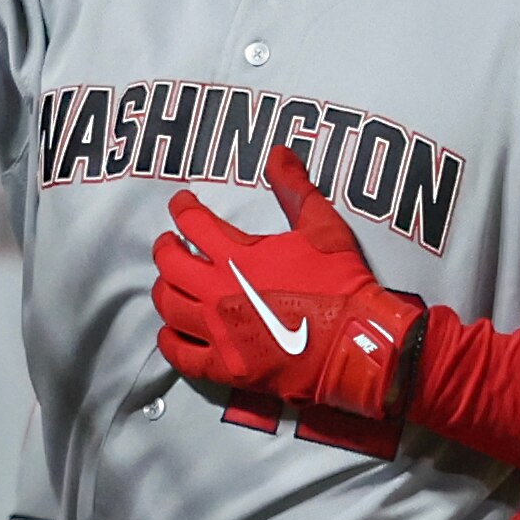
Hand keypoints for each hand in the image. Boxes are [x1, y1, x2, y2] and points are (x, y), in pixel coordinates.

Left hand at [152, 149, 423, 421]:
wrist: (356, 341)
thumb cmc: (341, 284)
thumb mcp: (322, 227)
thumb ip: (295, 188)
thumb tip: (278, 153)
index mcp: (238, 257)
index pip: (193, 224)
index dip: (183, 209)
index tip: (181, 204)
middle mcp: (219, 292)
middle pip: (169, 266)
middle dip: (164, 249)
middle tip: (168, 243)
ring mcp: (219, 332)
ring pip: (169, 308)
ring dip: (164, 290)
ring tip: (169, 283)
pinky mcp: (226, 366)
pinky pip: (182, 355)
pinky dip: (170, 342)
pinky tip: (170, 332)